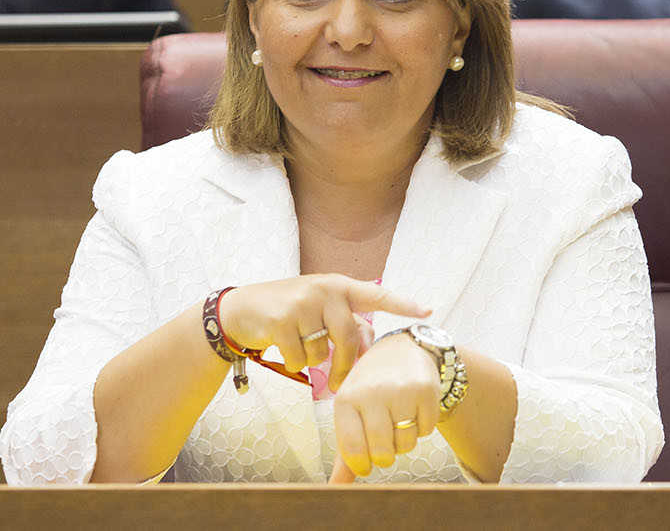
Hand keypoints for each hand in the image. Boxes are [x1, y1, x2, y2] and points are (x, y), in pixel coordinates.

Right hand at [218, 275, 427, 394]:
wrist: (241, 310)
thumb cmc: (288, 311)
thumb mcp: (319, 310)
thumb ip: (345, 323)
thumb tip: (368, 346)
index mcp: (338, 285)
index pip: (376, 295)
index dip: (402, 304)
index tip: (428, 312)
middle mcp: (324, 289)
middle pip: (349, 337)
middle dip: (345, 365)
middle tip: (338, 383)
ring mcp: (302, 302)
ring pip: (323, 351)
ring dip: (312, 360)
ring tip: (298, 344)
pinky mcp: (282, 319)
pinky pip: (301, 358)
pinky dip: (294, 363)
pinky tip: (283, 348)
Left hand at [329, 331, 441, 480]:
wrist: (401, 350)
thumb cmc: (370, 389)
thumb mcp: (351, 413)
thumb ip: (345, 453)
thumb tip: (336, 490)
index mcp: (346, 399)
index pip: (351, 449)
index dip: (361, 465)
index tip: (365, 463)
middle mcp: (371, 393)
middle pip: (382, 453)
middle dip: (385, 456)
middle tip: (384, 440)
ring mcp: (399, 390)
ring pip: (406, 444)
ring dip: (404, 441)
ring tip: (398, 418)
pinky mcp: (425, 390)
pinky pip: (426, 430)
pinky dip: (422, 426)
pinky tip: (413, 407)